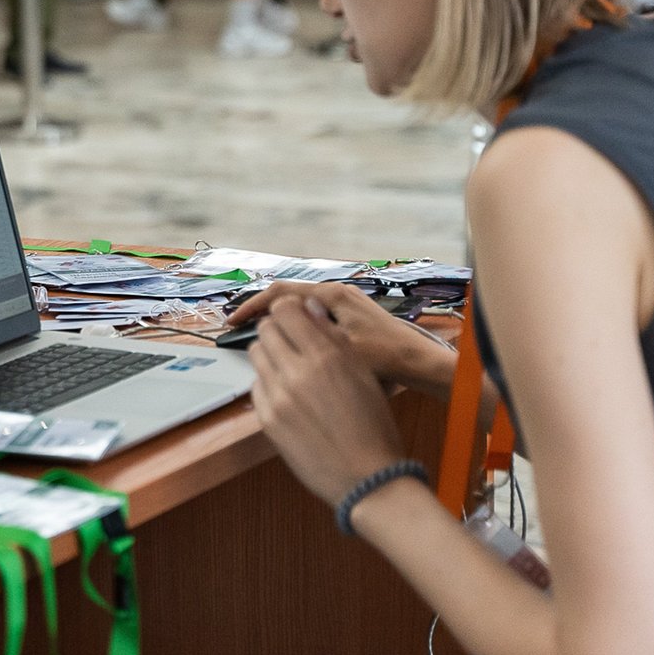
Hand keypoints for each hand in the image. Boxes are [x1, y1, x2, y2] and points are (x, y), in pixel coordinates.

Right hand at [229, 281, 449, 388]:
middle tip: (241, 327)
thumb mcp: (340, 347)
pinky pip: (315, 315)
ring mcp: (346, 302)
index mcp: (331, 295)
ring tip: (261, 335)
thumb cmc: (384, 358)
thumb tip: (275, 320)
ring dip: (280, 318)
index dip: (253, 306)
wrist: (420, 362)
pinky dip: (297, 325)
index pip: (280, 292)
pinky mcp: (352, 315)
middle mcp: (337, 292)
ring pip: (302, 306)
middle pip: (289, 295)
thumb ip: (308, 330)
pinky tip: (292, 341)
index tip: (234, 322)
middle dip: (262, 310)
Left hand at [248, 296, 406, 505]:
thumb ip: (333, 337)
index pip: (284, 309)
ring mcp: (278, 396)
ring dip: (270, 356)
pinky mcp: (266, 419)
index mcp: (326, 356)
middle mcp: (297, 372)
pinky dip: (268, 384)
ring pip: (256, 354)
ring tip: (291, 370)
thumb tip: (310, 307)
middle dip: (278, 331)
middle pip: (265, 329)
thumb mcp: (363, 373)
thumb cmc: (373, 428)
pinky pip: (255, 386)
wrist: (367, 479)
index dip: (288, 310)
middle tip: (293, 344)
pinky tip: (288, 396)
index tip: (295, 318)